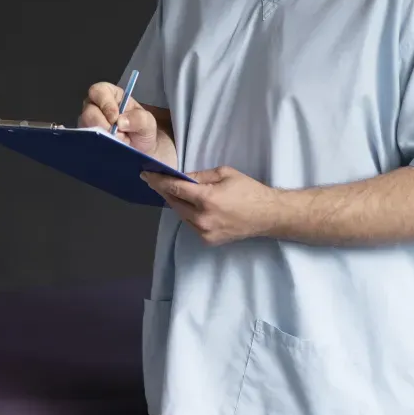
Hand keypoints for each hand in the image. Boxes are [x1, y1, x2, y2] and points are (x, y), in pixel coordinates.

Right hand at [79, 81, 157, 155]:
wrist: (141, 150)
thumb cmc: (142, 131)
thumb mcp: (147, 122)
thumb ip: (139, 118)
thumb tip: (120, 122)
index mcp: (111, 95)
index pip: (99, 91)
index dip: (105, 103)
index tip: (115, 118)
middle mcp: (96, 107)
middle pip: (89, 111)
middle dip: (103, 125)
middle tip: (118, 134)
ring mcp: (90, 123)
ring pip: (87, 127)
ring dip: (103, 137)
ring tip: (119, 142)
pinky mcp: (88, 138)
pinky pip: (87, 141)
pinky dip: (100, 145)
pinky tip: (111, 148)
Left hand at [142, 166, 280, 245]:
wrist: (268, 216)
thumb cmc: (249, 190)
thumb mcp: (224, 173)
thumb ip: (199, 176)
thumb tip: (180, 176)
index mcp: (206, 199)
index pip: (174, 188)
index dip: (158, 180)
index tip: (145, 175)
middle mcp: (202, 218)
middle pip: (173, 202)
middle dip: (162, 190)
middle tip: (153, 180)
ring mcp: (204, 232)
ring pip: (180, 214)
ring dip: (174, 202)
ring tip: (169, 190)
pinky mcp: (207, 240)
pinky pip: (190, 223)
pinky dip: (186, 213)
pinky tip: (187, 204)